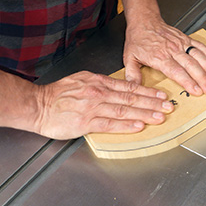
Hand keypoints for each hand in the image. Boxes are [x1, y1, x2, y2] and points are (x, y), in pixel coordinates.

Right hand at [36, 71, 173, 139]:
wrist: (37, 105)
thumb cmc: (59, 94)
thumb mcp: (83, 80)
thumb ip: (102, 84)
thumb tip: (121, 87)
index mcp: (99, 82)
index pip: (129, 87)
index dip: (148, 91)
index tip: (162, 95)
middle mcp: (99, 93)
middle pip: (131, 98)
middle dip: (153, 102)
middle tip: (168, 106)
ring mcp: (93, 107)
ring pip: (124, 110)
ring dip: (144, 113)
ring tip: (159, 116)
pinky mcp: (86, 122)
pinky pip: (110, 123)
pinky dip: (126, 125)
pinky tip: (139, 126)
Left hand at [123, 15, 205, 95]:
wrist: (144, 20)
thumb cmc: (138, 39)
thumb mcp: (129, 57)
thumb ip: (133, 75)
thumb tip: (135, 89)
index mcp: (159, 57)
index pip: (176, 72)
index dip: (188, 82)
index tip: (196, 91)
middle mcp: (172, 50)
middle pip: (191, 66)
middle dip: (203, 79)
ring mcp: (180, 43)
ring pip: (198, 56)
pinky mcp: (185, 38)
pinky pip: (199, 45)